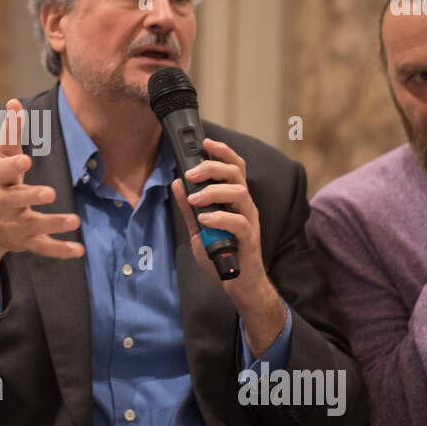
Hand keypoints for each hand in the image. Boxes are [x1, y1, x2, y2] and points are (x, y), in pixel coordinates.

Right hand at [0, 98, 83, 284]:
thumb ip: (10, 133)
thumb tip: (16, 102)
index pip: (3, 172)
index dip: (13, 165)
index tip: (25, 161)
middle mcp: (4, 203)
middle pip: (17, 200)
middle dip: (32, 196)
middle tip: (49, 193)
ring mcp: (15, 224)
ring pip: (33, 225)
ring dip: (53, 224)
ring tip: (74, 221)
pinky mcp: (25, 241)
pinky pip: (43, 248)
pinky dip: (60, 251)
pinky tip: (78, 251)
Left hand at [172, 137, 285, 354]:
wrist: (238, 283)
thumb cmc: (222, 254)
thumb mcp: (199, 229)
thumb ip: (189, 208)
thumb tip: (176, 184)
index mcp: (235, 199)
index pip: (234, 167)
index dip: (223, 152)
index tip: (205, 142)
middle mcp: (245, 205)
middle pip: (236, 173)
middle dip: (212, 167)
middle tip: (191, 173)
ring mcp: (250, 221)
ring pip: (239, 193)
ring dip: (213, 191)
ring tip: (195, 199)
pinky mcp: (250, 239)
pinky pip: (239, 222)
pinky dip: (220, 217)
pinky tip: (204, 219)